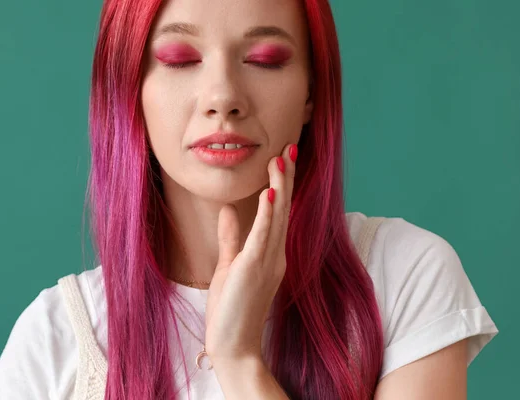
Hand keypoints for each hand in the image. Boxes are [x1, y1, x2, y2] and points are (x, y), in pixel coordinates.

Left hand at [205, 143, 297, 364]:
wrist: (233, 345)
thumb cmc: (231, 308)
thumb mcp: (230, 264)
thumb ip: (232, 236)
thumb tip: (230, 209)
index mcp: (271, 252)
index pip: (279, 212)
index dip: (281, 185)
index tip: (282, 159)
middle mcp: (276, 254)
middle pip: (284, 209)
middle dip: (286, 178)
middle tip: (289, 147)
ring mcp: (268, 262)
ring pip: (278, 218)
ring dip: (280, 187)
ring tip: (281, 160)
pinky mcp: (254, 270)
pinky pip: (263, 237)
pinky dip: (267, 215)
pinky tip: (269, 194)